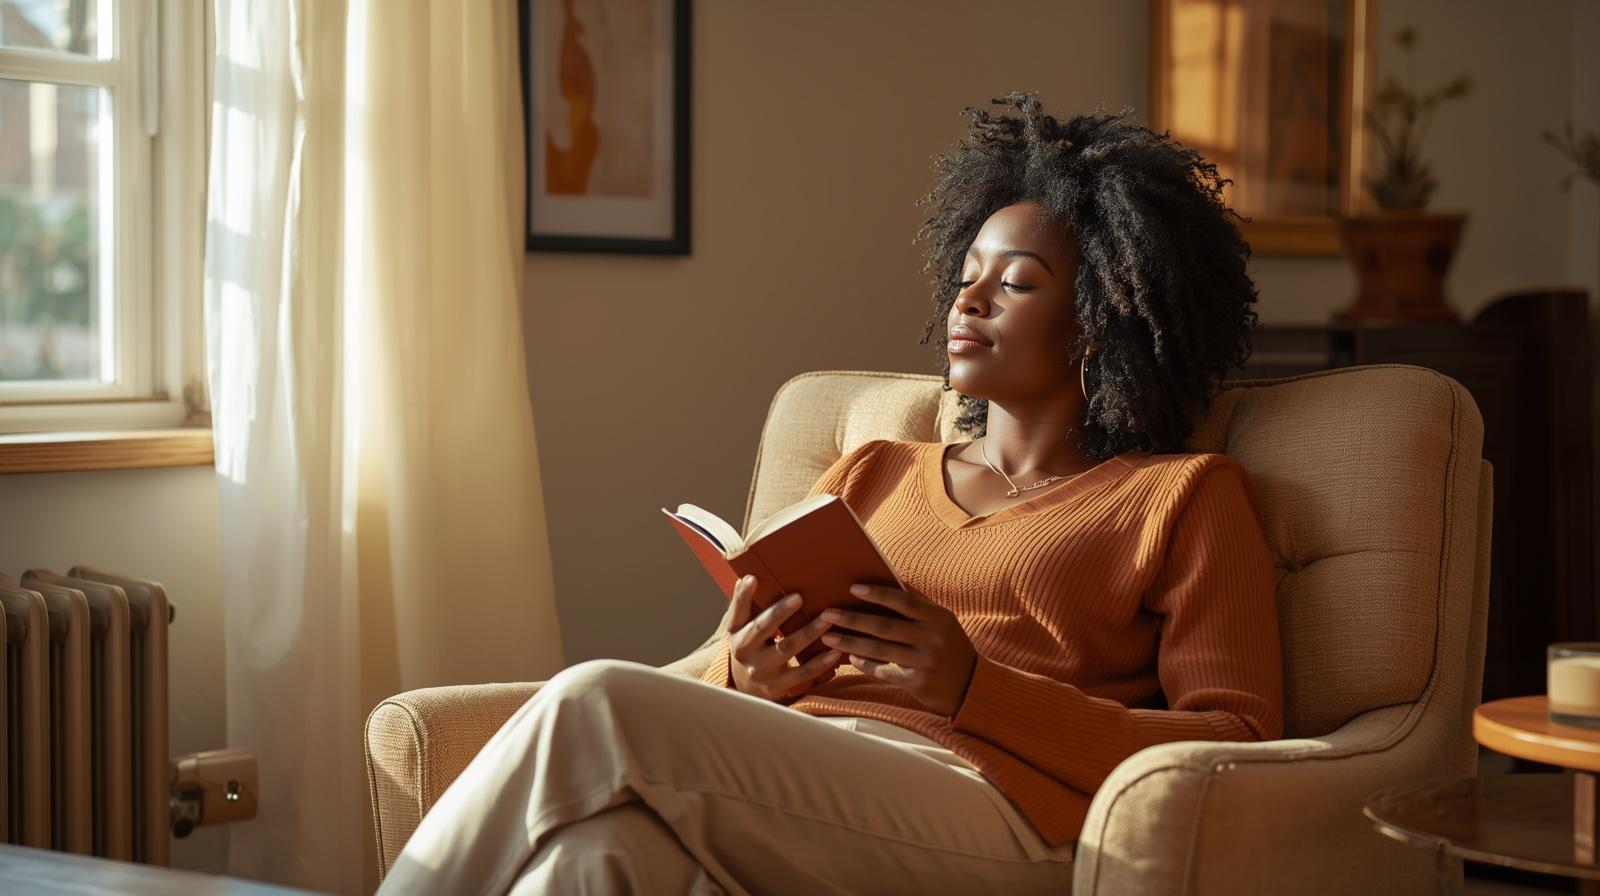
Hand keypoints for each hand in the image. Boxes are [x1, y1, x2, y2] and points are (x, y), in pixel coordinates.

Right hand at [725, 573, 842, 701]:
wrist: (746, 687)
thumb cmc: (749, 645)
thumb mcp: (740, 627)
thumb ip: (744, 604)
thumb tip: (747, 577)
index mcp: (736, 633)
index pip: (739, 612)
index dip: (744, 596)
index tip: (753, 578)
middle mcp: (744, 653)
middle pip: (763, 629)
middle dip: (780, 613)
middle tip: (799, 597)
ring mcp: (761, 672)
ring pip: (786, 649)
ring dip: (808, 633)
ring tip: (827, 619)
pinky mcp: (777, 687)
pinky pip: (801, 674)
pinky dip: (819, 663)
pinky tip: (835, 652)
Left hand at [818, 583, 976, 716]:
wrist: (971, 686)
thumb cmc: (950, 646)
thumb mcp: (942, 623)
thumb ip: (918, 607)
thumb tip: (884, 584)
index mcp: (939, 617)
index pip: (904, 600)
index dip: (877, 594)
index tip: (853, 588)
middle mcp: (933, 638)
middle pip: (884, 626)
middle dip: (852, 619)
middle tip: (827, 614)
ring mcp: (925, 662)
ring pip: (879, 650)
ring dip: (850, 642)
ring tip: (828, 637)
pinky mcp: (917, 683)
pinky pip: (883, 671)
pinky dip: (864, 663)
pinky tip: (849, 657)